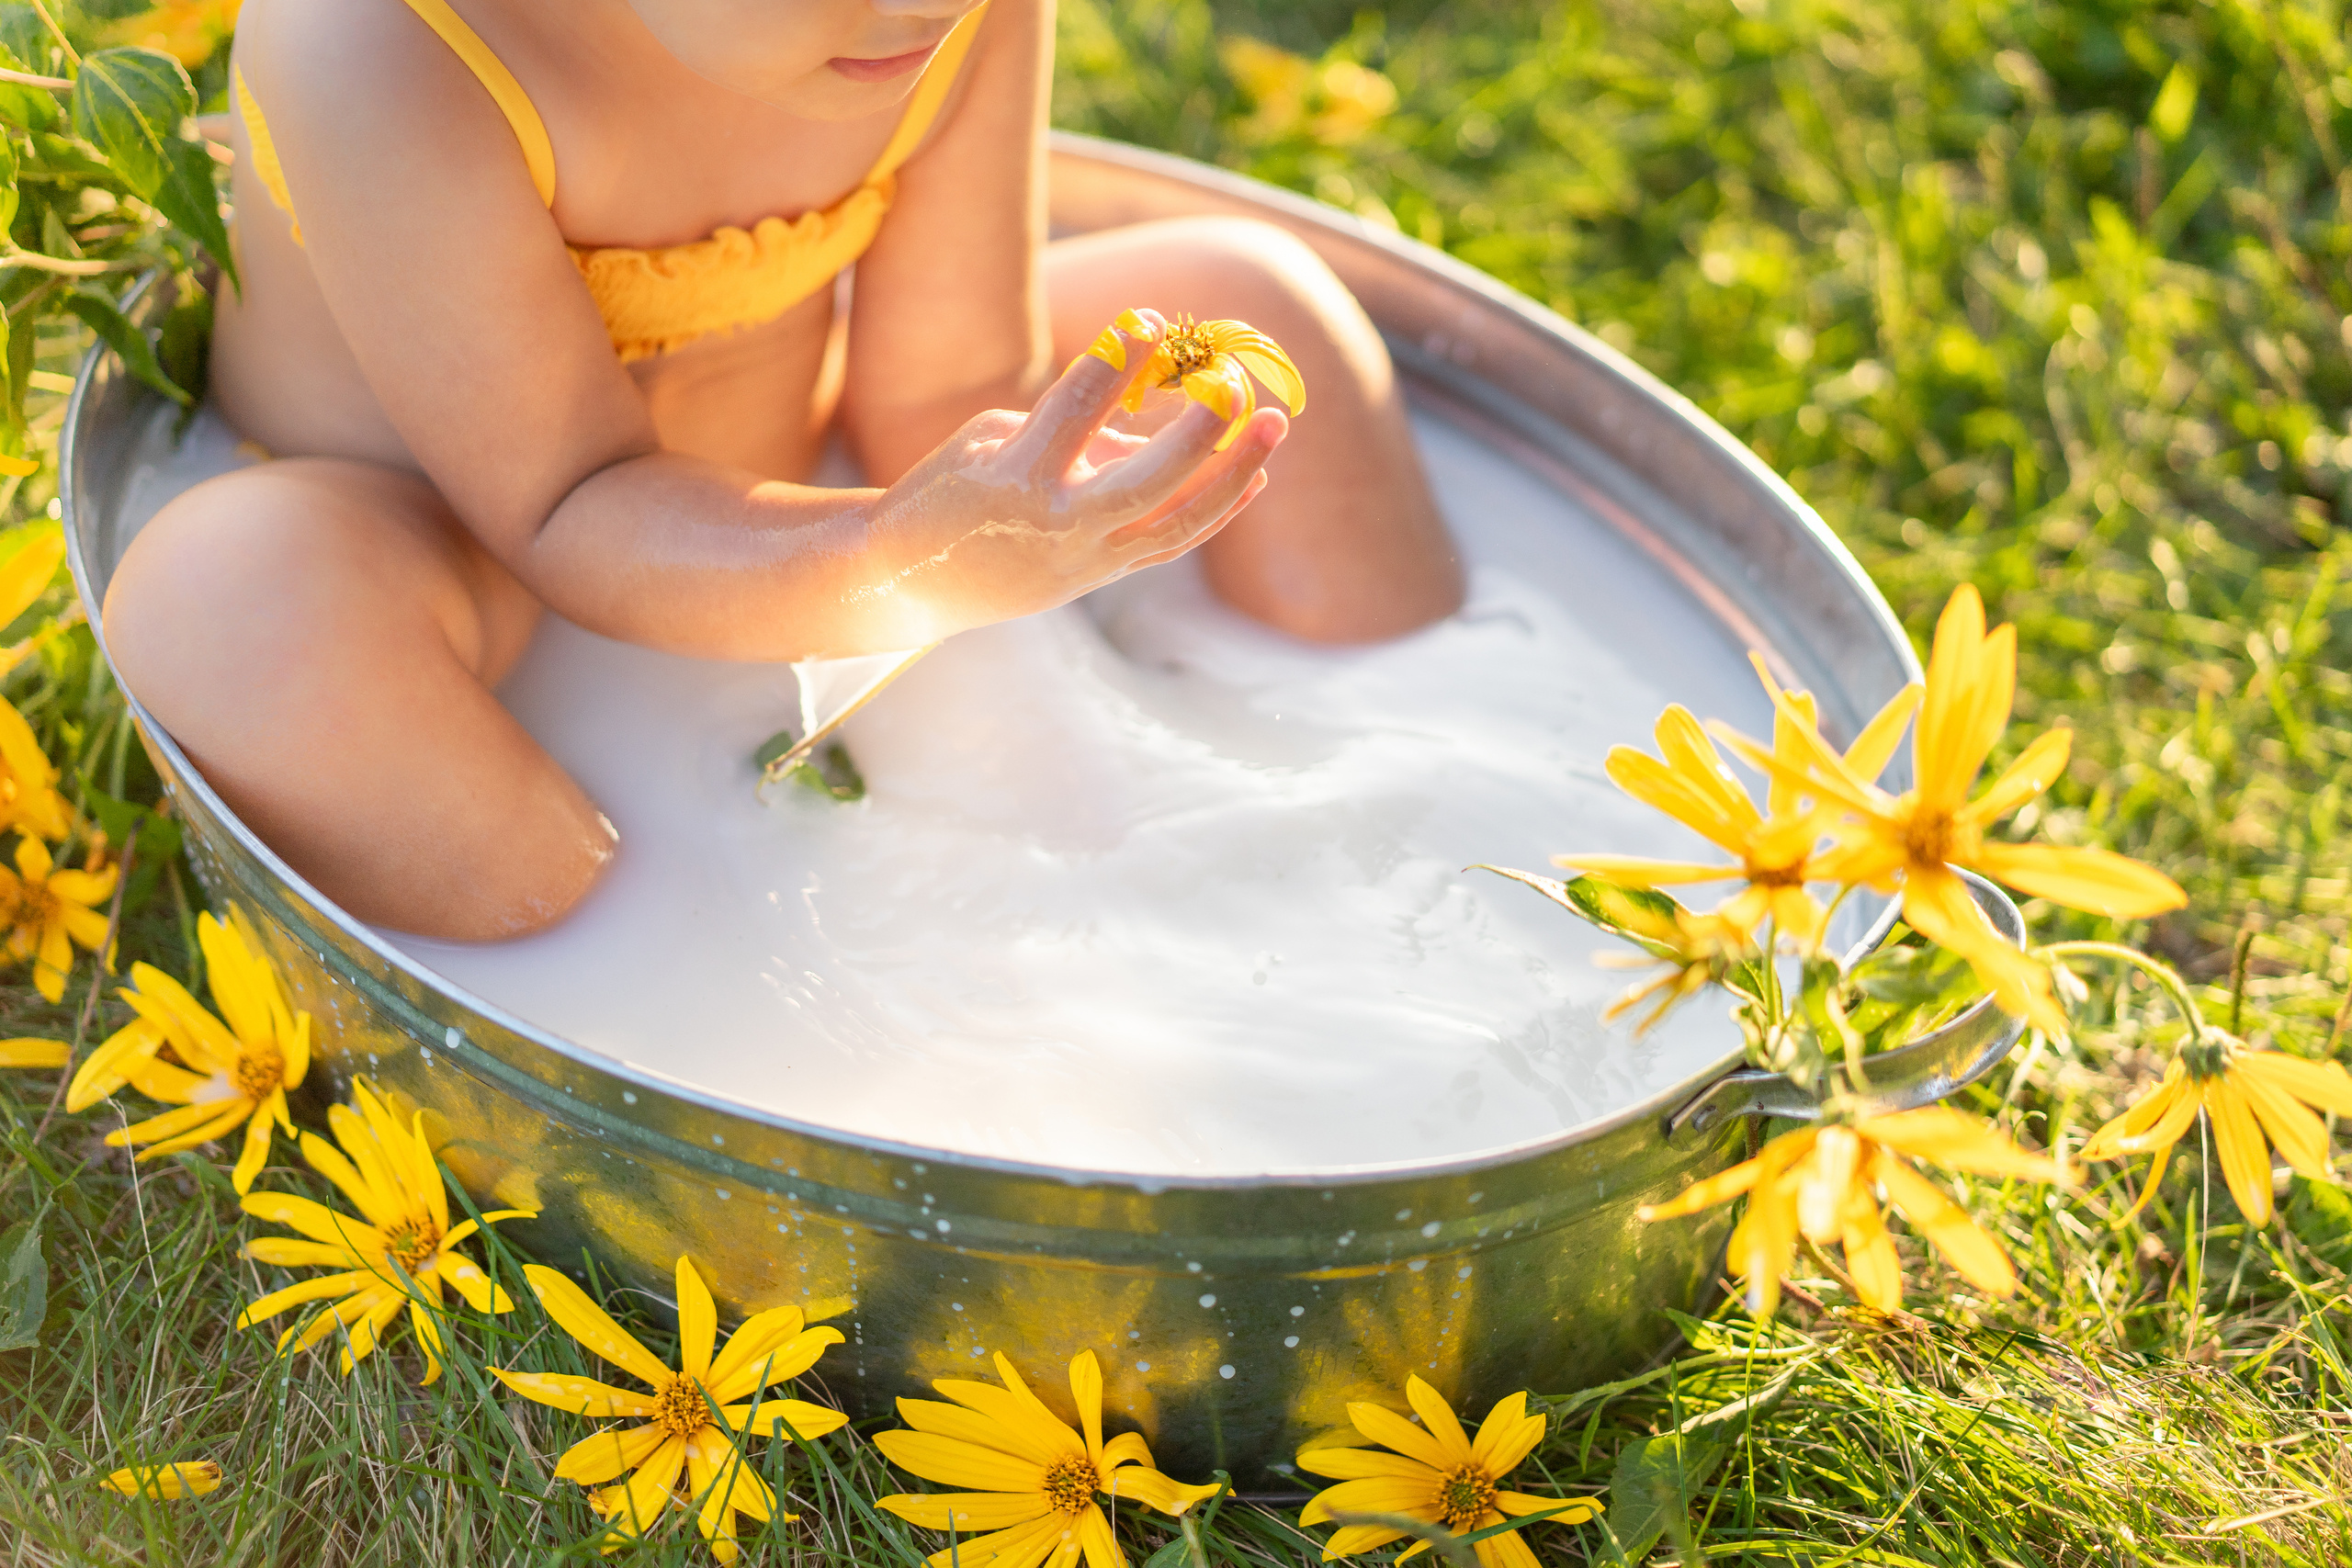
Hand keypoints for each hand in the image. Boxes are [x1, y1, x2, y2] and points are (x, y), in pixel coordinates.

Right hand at [858, 310, 1284, 640]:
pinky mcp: (1099, 575)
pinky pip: (1169, 544)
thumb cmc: (946, 493)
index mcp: (1014, 480)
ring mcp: (1084, 560)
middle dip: (1198, 434)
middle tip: (1235, 383)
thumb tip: (1144, 421)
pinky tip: (1254, 476)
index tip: (1149, 318)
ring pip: (1174, 524)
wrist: (912, 583)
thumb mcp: (989, 442)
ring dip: (1231, 475)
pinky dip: (1214, 510)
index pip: (1075, 411)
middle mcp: (1056, 527)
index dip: (1116, 360)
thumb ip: (1069, 427)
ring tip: (1274, 426)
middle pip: (1145, 483)